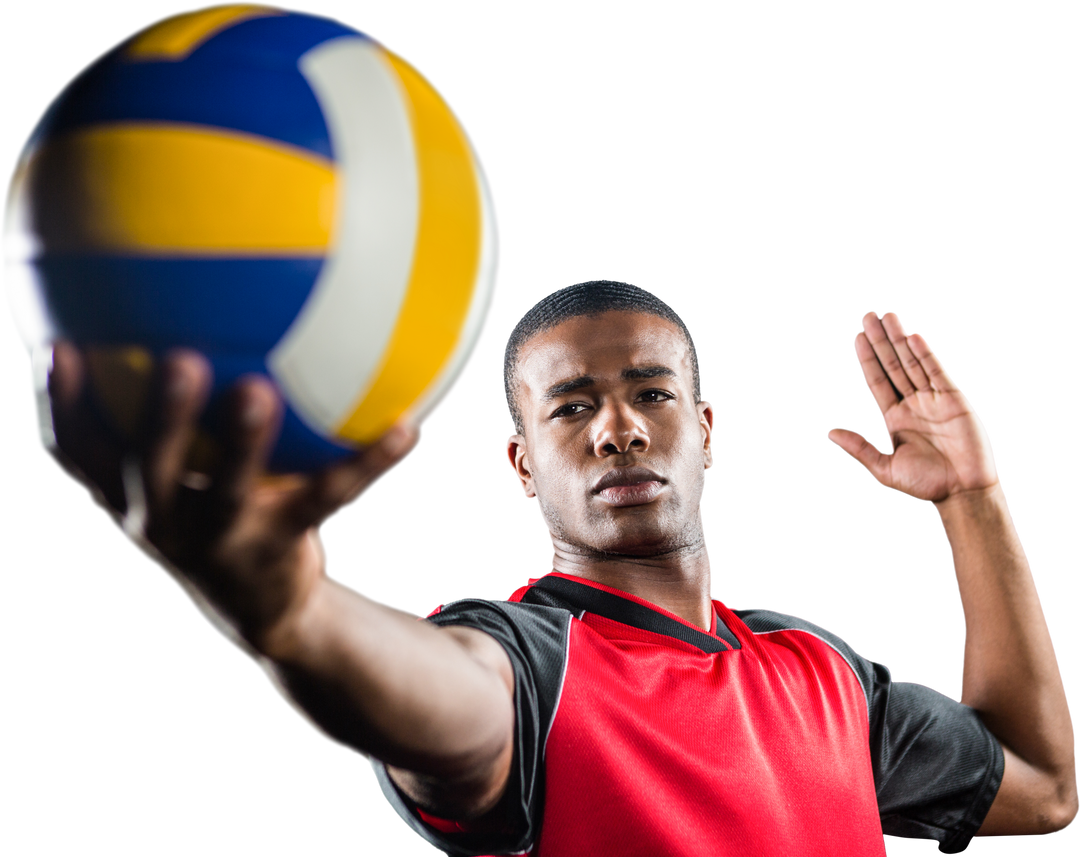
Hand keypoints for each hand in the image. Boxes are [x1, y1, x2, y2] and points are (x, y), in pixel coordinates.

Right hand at [42, 341, 422, 646]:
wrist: (263, 606)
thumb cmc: (218, 512)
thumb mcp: (185, 471)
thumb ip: (178, 412)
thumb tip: (199, 313)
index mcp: (132, 495)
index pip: (77, 452)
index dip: (60, 404)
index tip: (55, 343)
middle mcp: (165, 522)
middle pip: (147, 469)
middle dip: (159, 417)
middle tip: (176, 359)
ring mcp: (222, 541)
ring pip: (228, 491)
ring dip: (243, 443)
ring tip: (259, 390)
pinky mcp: (280, 546)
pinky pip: (328, 496)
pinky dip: (369, 461)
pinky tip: (407, 427)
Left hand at [825, 309, 998, 505]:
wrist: (963, 492)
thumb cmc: (925, 484)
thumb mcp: (884, 468)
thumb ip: (859, 448)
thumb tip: (829, 432)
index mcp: (894, 417)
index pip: (876, 380)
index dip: (867, 359)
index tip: (856, 337)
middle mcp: (912, 403)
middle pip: (892, 365)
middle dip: (880, 340)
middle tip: (867, 315)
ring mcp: (933, 399)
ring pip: (912, 362)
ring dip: (899, 339)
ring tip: (887, 315)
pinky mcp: (954, 398)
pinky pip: (937, 371)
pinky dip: (925, 354)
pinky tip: (913, 336)